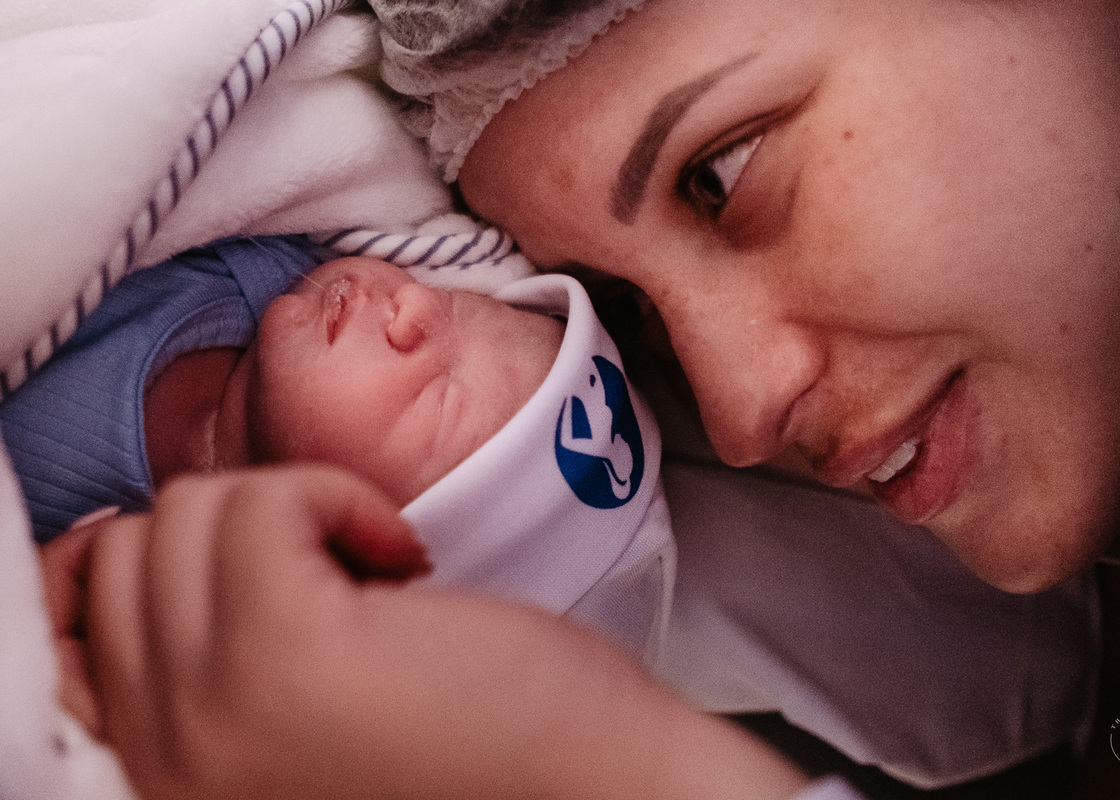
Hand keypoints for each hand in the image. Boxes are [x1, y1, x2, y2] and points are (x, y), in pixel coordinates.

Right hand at [48, 464, 808, 799]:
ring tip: (374, 572)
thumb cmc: (468, 738)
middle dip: (242, 530)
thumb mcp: (287, 706)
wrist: (588, 781)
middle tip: (339, 575)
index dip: (151, 557)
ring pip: (186, 513)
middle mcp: (166, 756)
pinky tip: (400, 556)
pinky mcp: (288, 653)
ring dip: (295, 510)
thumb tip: (138, 531)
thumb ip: (202, 648)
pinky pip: (264, 502)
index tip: (244, 551)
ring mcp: (216, 710)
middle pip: (131, 548)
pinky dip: (339, 496)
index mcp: (161, 769)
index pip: (78, 610)